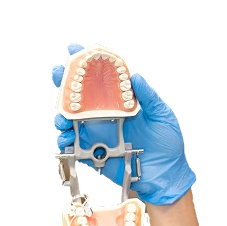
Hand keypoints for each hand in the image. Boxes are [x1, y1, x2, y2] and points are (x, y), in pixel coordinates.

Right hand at [52, 43, 196, 204]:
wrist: (165, 174)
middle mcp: (107, 114)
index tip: (75, 51)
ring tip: (62, 116)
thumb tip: (134, 77)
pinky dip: (66, 139)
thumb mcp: (162, 116)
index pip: (103, 79)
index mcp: (122, 102)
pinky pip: (74, 143)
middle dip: (66, 83)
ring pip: (72, 119)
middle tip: (59, 74)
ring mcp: (99, 132)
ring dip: (62, 114)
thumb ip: (148, 97)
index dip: (88, 65)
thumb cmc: (167, 144)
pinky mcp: (95, 151)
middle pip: (81, 96)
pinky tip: (66, 137)